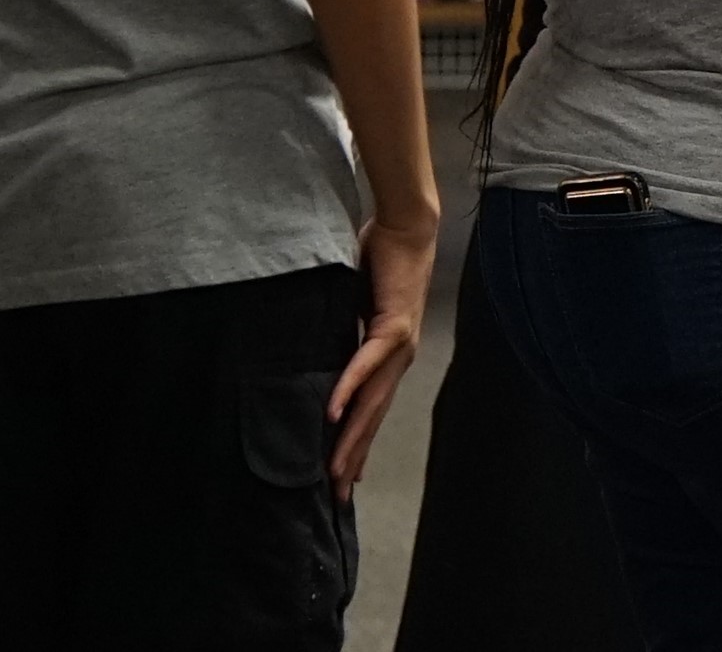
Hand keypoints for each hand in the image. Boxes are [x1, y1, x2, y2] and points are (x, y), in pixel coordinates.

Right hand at [323, 207, 437, 493]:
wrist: (406, 226)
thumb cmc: (380, 260)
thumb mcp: (353, 305)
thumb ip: (341, 330)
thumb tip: (315, 349)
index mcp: (390, 356)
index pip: (371, 410)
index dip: (359, 444)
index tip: (347, 477)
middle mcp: (398, 359)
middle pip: (372, 418)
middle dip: (355, 458)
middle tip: (339, 495)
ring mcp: (399, 345)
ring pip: (371, 402)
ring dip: (352, 438)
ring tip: (335, 470)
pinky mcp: (393, 326)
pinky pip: (365, 363)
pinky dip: (348, 389)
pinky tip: (332, 414)